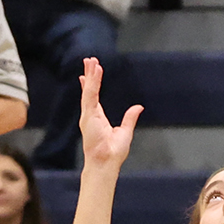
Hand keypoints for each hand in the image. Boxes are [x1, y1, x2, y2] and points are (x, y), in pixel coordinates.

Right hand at [79, 57, 141, 173]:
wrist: (106, 163)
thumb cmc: (113, 153)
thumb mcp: (125, 132)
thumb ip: (130, 118)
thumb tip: (138, 107)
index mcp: (97, 119)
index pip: (92, 98)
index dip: (89, 86)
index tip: (85, 76)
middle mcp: (90, 115)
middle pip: (89, 90)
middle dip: (89, 75)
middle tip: (88, 60)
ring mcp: (88, 115)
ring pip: (89, 90)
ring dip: (90, 75)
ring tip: (91, 61)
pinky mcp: (89, 115)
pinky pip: (91, 95)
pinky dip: (93, 82)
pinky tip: (95, 72)